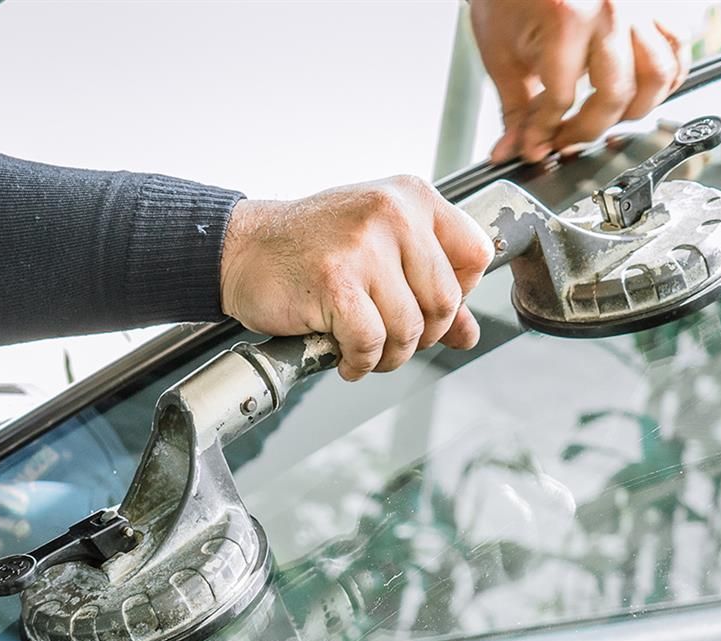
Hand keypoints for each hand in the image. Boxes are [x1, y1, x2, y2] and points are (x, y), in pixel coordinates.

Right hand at [218, 177, 493, 381]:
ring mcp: (364, 246)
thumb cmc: (310, 248)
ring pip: (409, 329)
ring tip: (364, 351)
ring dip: (388, 355)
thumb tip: (467, 335)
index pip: (476, 255)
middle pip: (445, 301)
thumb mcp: (379, 251)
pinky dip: (360, 362)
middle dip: (421, 336)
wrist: (244, 249)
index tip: (426, 307)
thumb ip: (427, 288)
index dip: (460, 294)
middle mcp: (393, 214)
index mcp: (412, 198)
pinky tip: (344, 356)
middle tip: (391, 340)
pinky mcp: (336, 281)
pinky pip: (370, 343)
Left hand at [470, 0, 687, 162]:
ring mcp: (637, 5)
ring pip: (659, 74)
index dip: (545, 132)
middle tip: (567, 140)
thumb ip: (515, 108)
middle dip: (589, 130)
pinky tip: (641, 91)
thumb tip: (514, 149)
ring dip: (635, 109)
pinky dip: (665, 77)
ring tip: (606, 120)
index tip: (535, 147)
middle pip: (616, 94)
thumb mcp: (501, 54)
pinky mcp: (652, 4)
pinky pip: (676, 45)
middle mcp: (610, 10)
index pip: (562, 98)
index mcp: (567, 19)